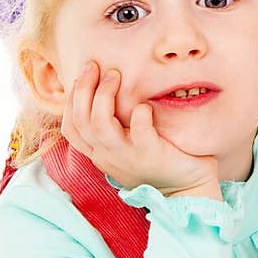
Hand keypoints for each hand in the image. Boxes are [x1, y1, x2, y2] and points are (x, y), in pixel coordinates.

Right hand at [61, 60, 219, 194]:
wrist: (187, 191)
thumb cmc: (158, 162)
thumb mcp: (127, 148)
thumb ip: (114, 129)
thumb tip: (105, 94)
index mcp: (101, 154)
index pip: (71, 128)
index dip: (70, 100)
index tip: (79, 78)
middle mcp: (108, 156)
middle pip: (80, 120)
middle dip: (83, 88)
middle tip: (95, 66)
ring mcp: (128, 157)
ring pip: (99, 125)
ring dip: (104, 96)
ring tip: (116, 76)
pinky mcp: (151, 155)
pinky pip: (139, 132)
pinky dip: (139, 115)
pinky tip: (145, 105)